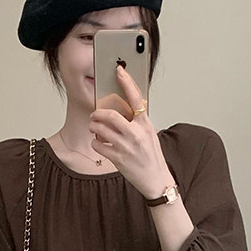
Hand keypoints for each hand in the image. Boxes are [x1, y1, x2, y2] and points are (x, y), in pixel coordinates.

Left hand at [89, 65, 173, 199]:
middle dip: (98, 114)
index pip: (135, 98)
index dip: (127, 82)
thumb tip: (123, 109)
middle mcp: (136, 134)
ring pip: (101, 130)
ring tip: (95, 129)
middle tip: (95, 115)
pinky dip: (95, 143)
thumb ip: (138, 121)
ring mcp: (126, 147)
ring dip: (94, 127)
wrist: (156, 179)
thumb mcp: (149, 134)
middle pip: (110, 115)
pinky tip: (98, 143)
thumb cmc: (152, 156)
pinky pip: (98, 145)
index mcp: (145, 124)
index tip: (119, 71)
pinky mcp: (118, 159)